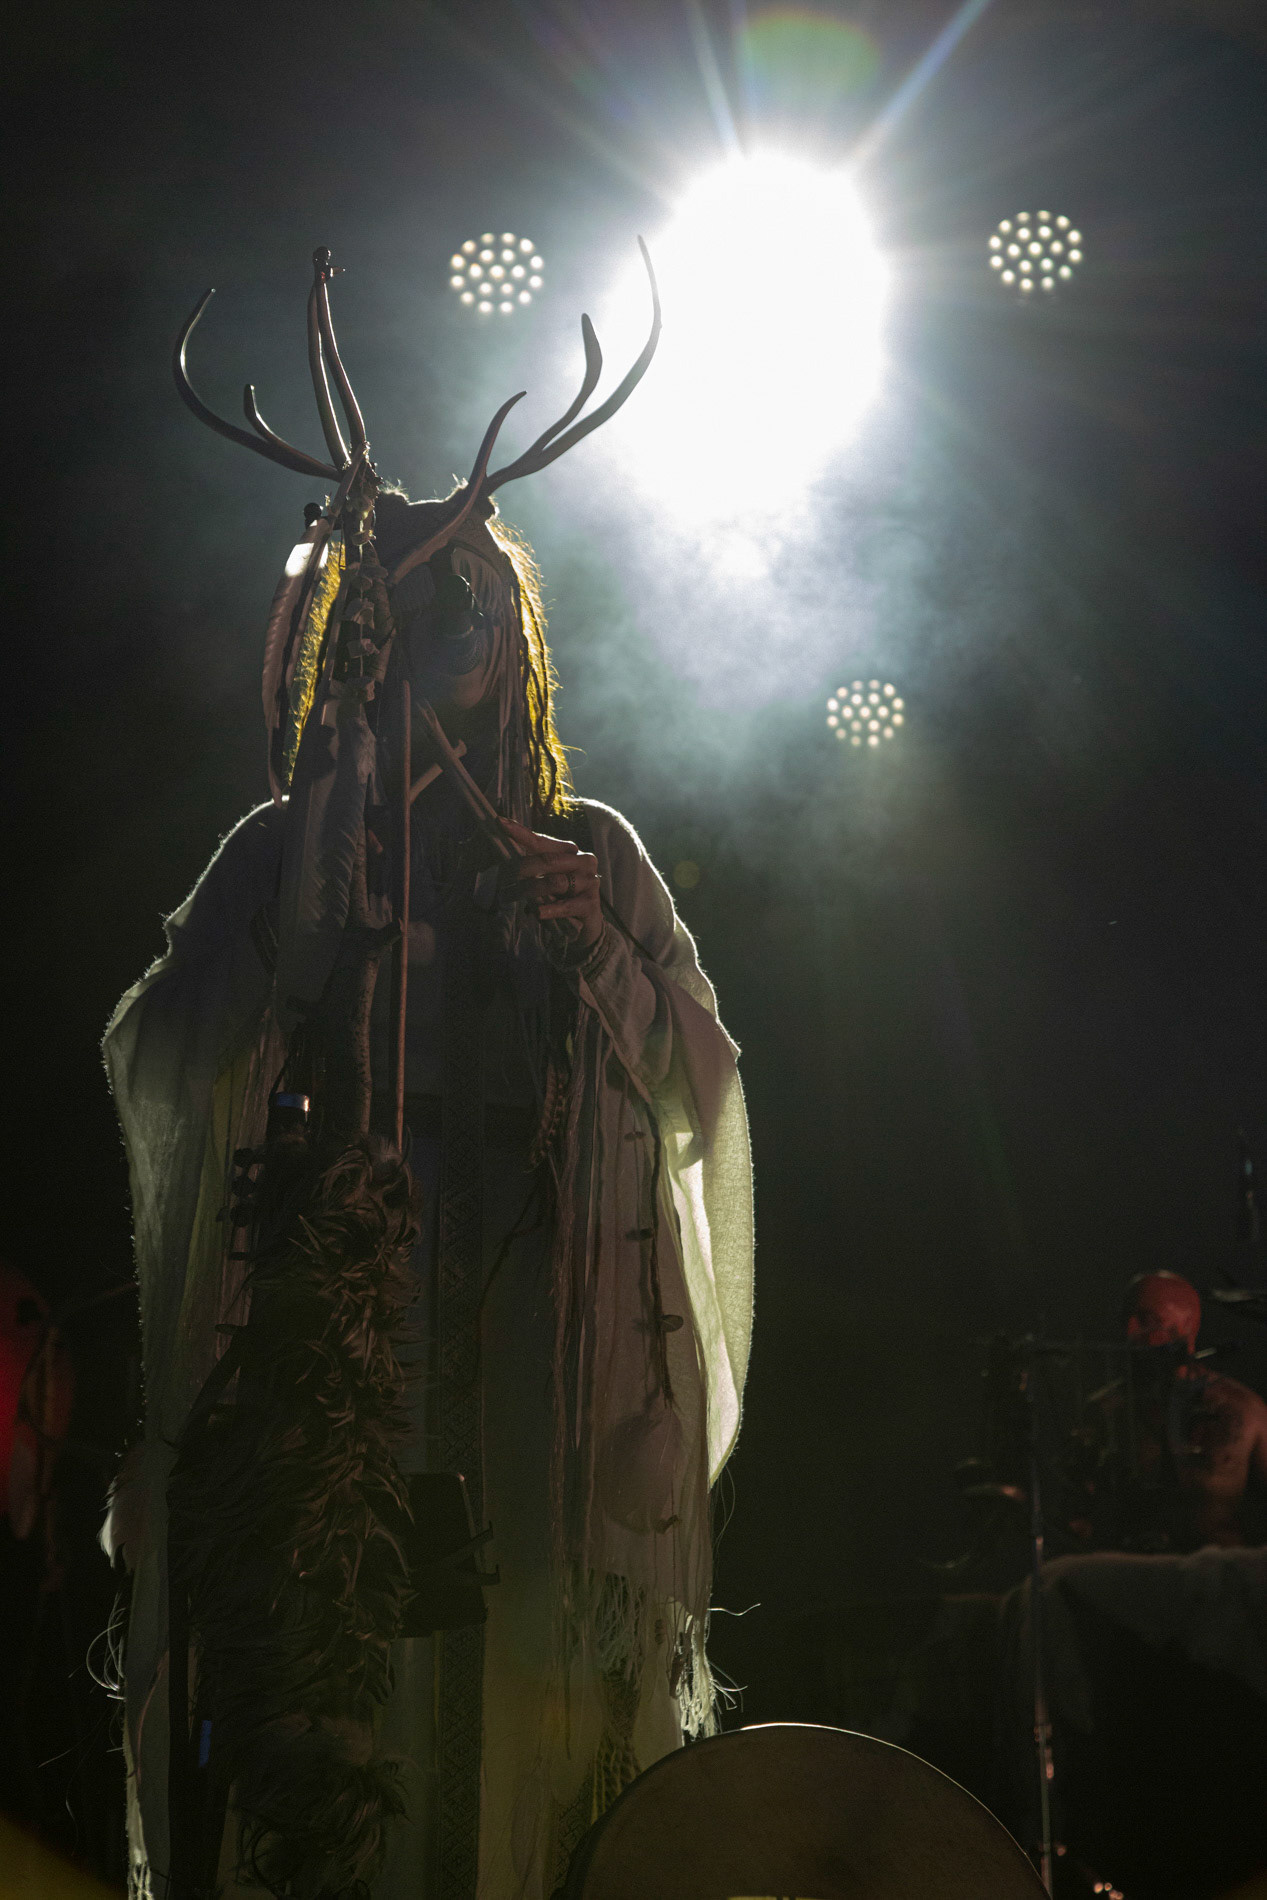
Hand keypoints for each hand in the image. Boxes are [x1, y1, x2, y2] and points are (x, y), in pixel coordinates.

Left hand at [501, 819, 602, 950]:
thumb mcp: (545, 880)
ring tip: (510, 898)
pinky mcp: (591, 903)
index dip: (520, 833)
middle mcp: (583, 861)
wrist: (586, 925)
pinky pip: (565, 905)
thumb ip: (530, 869)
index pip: (541, 841)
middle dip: (520, 869)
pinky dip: (549, 910)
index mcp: (570, 851)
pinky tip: (538, 913)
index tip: (500, 822)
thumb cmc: (561, 898)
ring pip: (554, 882)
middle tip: (500, 881)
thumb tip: (500, 858)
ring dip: (528, 891)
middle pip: (546, 860)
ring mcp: (589, 881)